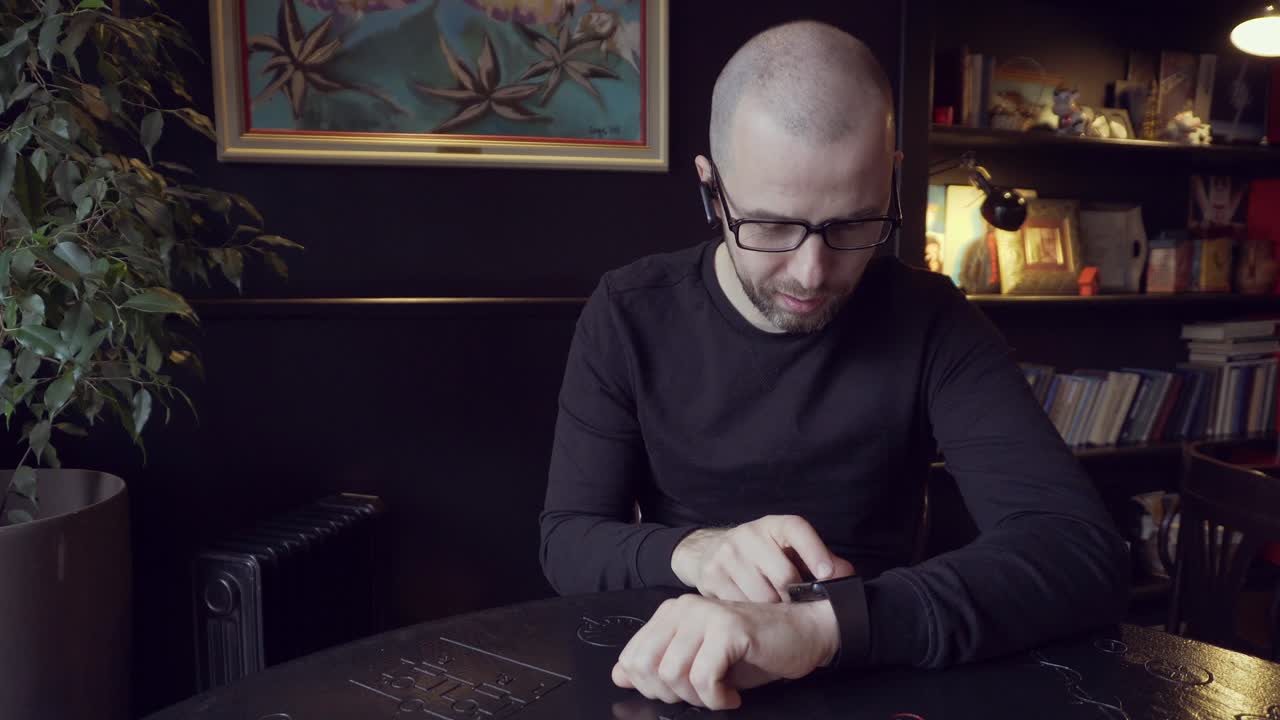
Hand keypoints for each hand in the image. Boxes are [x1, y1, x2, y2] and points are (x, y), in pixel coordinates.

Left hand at [611, 593, 838, 709]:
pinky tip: (732, 695)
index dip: (651, 686)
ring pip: (673, 674)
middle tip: (700, 695)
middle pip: (646, 667)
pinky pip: (704, 678)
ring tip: (718, 694)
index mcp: (672, 613)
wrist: (803, 633)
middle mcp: (684, 608)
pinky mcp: (729, 629)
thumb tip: (620, 674)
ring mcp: (706, 615)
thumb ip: (658, 664)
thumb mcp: (699, 659)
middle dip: (670, 693)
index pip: (631, 658)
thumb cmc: (754, 650)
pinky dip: (716, 698)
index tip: (682, 691)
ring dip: (697, 698)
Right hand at [670, 515, 854, 601]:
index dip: (815, 552)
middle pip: (784, 576)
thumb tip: (846, 576)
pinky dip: (750, 616)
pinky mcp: (711, 576)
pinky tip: (752, 613)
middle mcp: (748, 534)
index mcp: (773, 525)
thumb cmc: (762, 555)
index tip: (827, 574)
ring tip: (772, 610)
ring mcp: (727, 554)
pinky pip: (740, 608)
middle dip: (793, 597)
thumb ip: (821, 561)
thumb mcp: (789, 549)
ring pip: (763, 598)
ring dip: (773, 611)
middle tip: (793, 604)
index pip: (797, 530)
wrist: (709, 551)